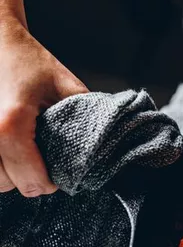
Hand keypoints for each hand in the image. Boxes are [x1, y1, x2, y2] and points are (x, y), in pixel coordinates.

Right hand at [0, 10, 86, 195]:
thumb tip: (108, 151)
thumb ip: (88, 120)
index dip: (51, 183)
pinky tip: (9, 149)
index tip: (59, 171)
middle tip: (41, 158)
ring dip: (9, 173)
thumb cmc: (28, 60)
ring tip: (23, 151)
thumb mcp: (67, 88)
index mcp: (10, 123)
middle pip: (8, 185)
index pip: (31, 181)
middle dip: (28, 178)